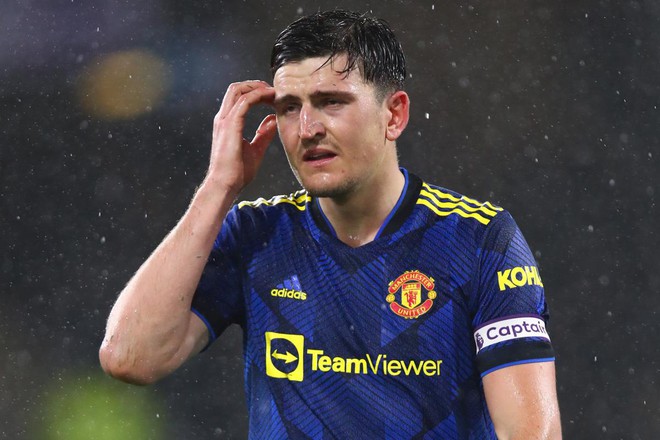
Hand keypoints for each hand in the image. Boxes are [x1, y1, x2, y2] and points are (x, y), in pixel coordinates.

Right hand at [206, 80, 276, 195]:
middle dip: (255, 84)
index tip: (271, 95)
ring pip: (238, 90)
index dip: (254, 91)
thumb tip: (273, 120)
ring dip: (257, 87)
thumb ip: (264, 133)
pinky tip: (270, 98)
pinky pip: (244, 102)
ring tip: (273, 91)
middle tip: (273, 90)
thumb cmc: (237, 172)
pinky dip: (258, 95)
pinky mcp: (230, 125)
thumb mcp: (256, 148)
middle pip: (236, 88)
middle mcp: (223, 118)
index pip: (238, 97)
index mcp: (227, 123)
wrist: (225, 184)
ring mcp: (225, 120)